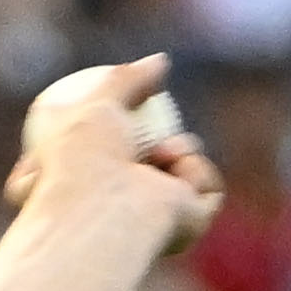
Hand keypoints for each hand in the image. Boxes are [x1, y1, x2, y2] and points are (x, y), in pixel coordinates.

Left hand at [6, 56, 224, 240]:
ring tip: (161, 152)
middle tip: (156, 128)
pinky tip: (175, 173)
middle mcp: (119, 215)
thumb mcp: (97, 104)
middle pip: (154, 172)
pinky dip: (195, 173)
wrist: (107, 208)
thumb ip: (127, 79)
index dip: (117, 138)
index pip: (105, 166)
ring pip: (187, 174)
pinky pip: (208, 189)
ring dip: (181, 152)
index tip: (125, 112)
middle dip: (161, 145)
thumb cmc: (84, 160)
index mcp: (82, 195)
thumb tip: (160, 62)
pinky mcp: (186, 228)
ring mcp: (153, 225)